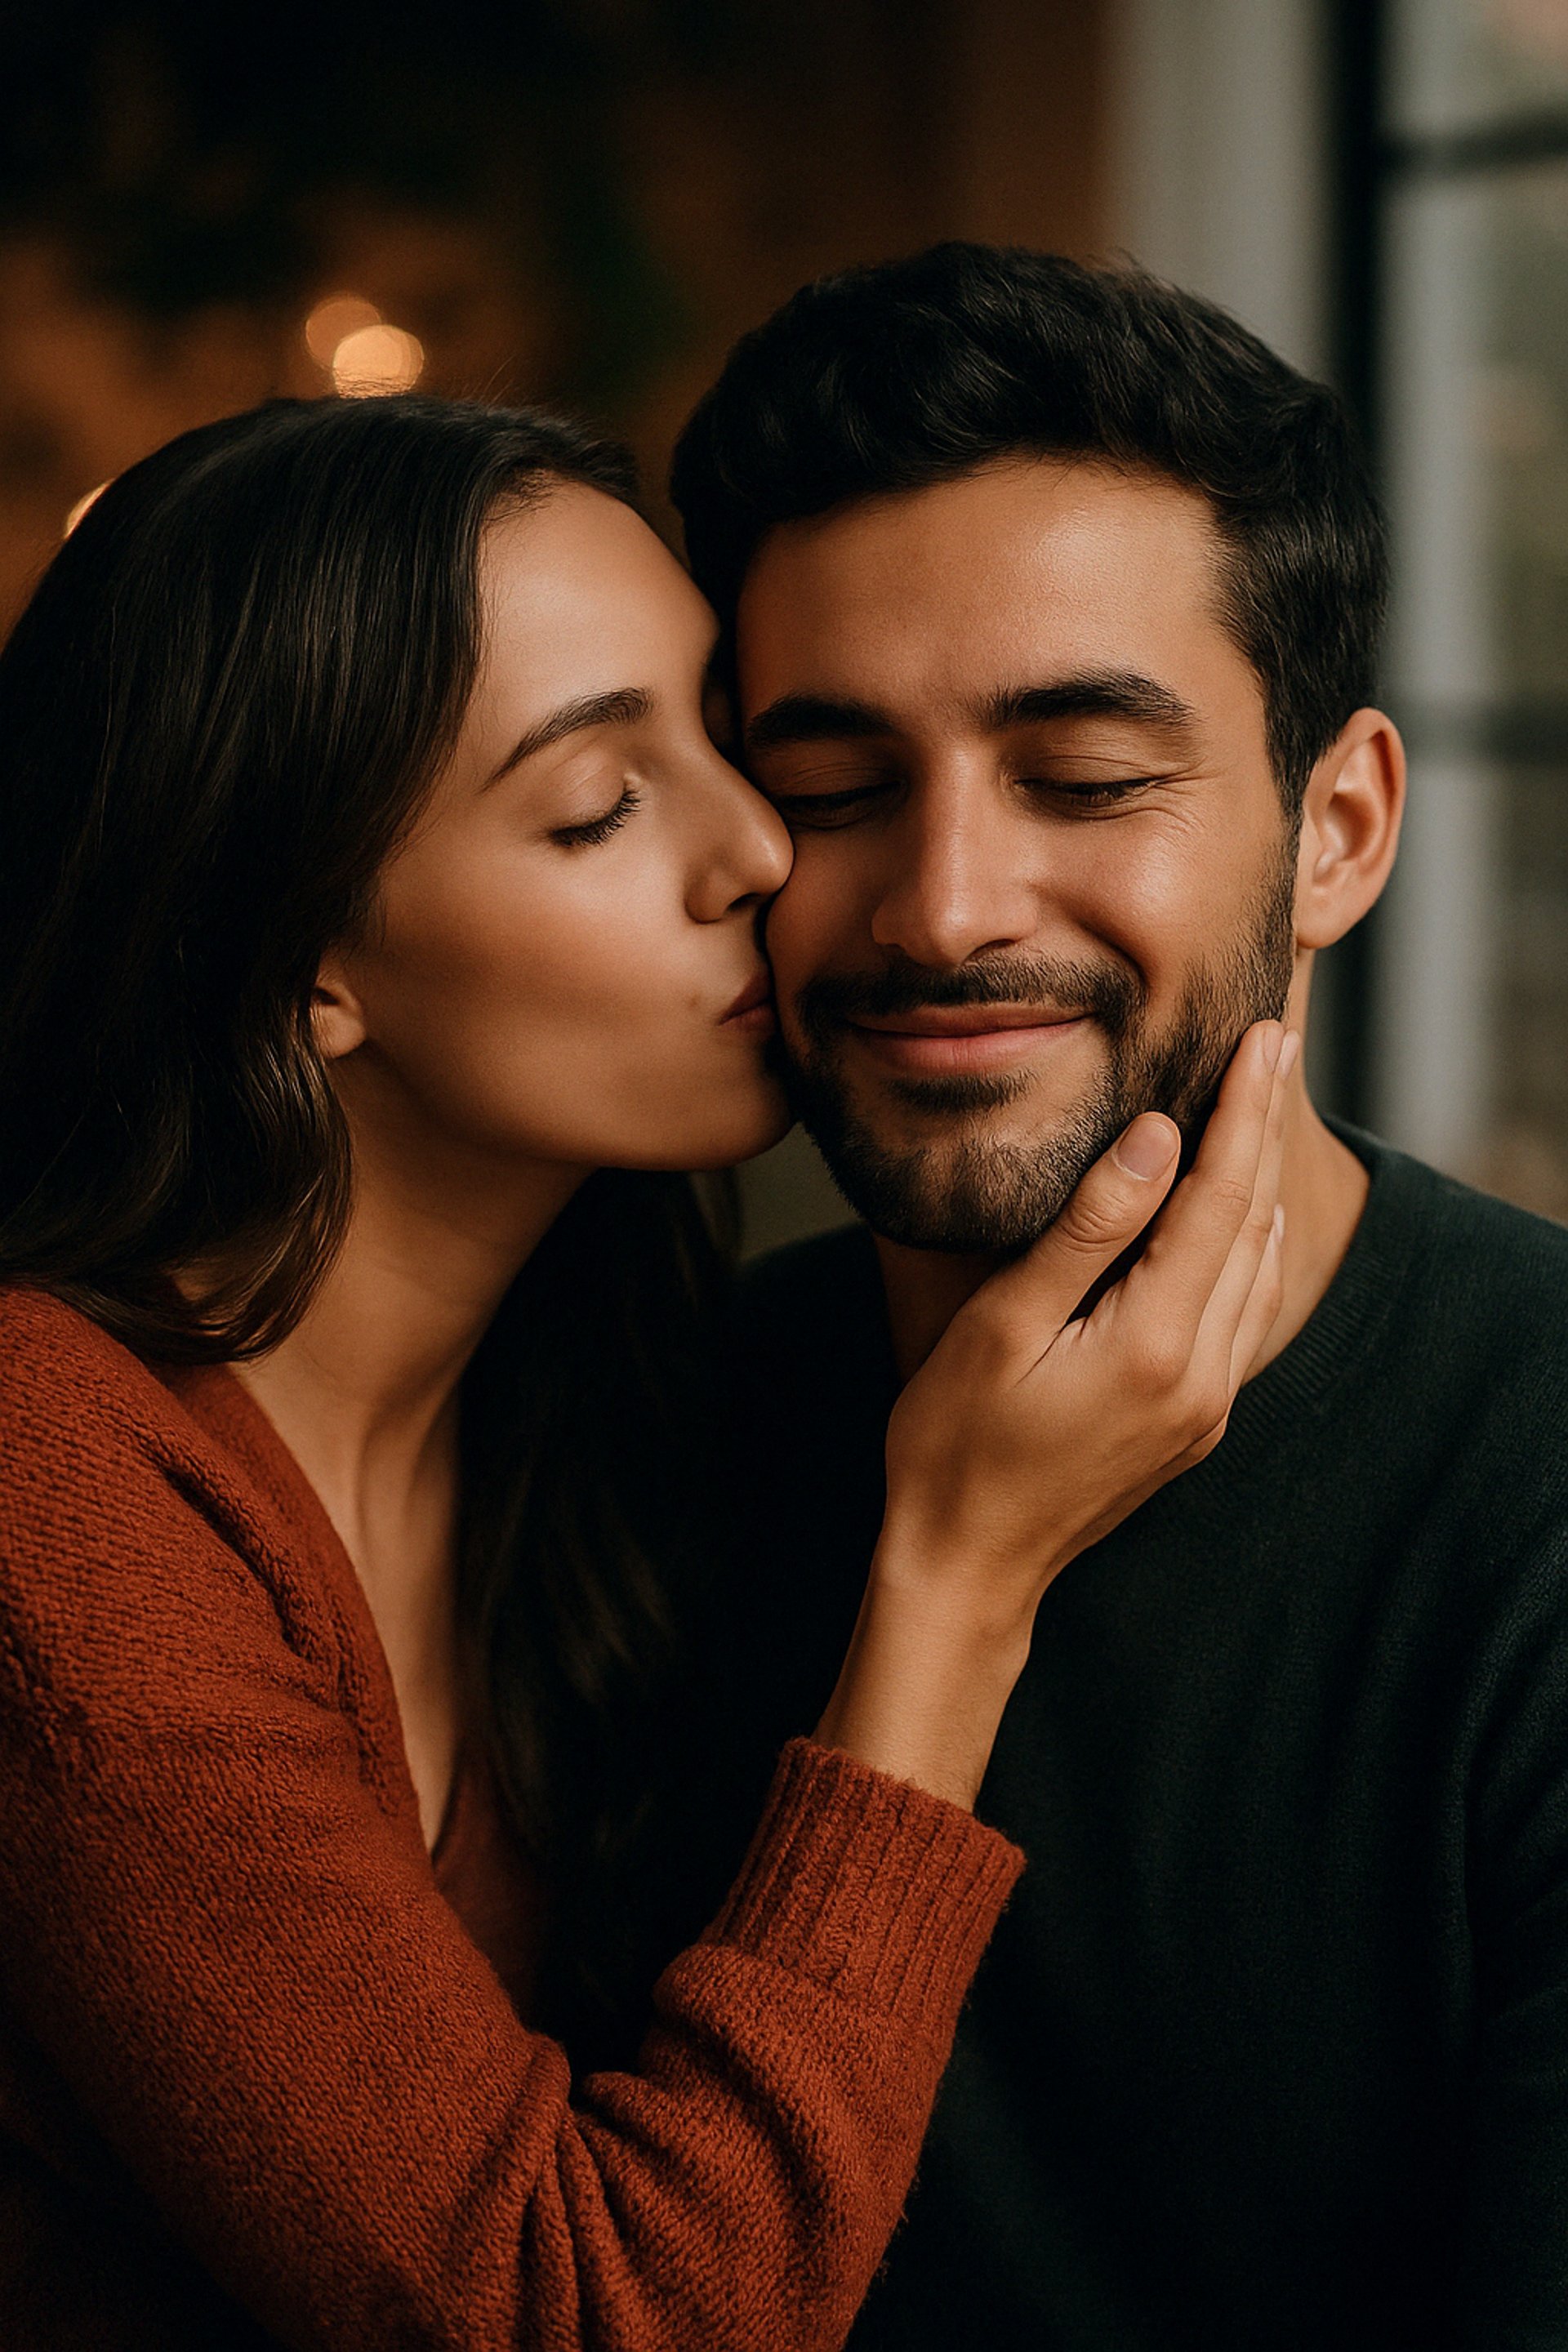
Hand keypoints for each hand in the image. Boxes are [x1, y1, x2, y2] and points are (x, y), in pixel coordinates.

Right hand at [815, 1019, 1293, 1807]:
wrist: (967, 1567)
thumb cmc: (954, 1444)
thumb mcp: (1004, 1324)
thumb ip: (1089, 1229)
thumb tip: (1158, 1139)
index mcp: (1158, 1343)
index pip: (1219, 1197)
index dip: (1241, 1109)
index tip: (1263, 1036)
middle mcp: (1204, 1375)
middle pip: (1252, 1225)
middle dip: (1261, 1130)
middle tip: (1276, 1046)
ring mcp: (1206, 1406)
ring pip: (1254, 1269)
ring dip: (1257, 1185)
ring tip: (1258, 1109)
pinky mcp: (1194, 1423)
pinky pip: (1240, 1314)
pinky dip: (1243, 1247)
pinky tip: (1238, 1216)